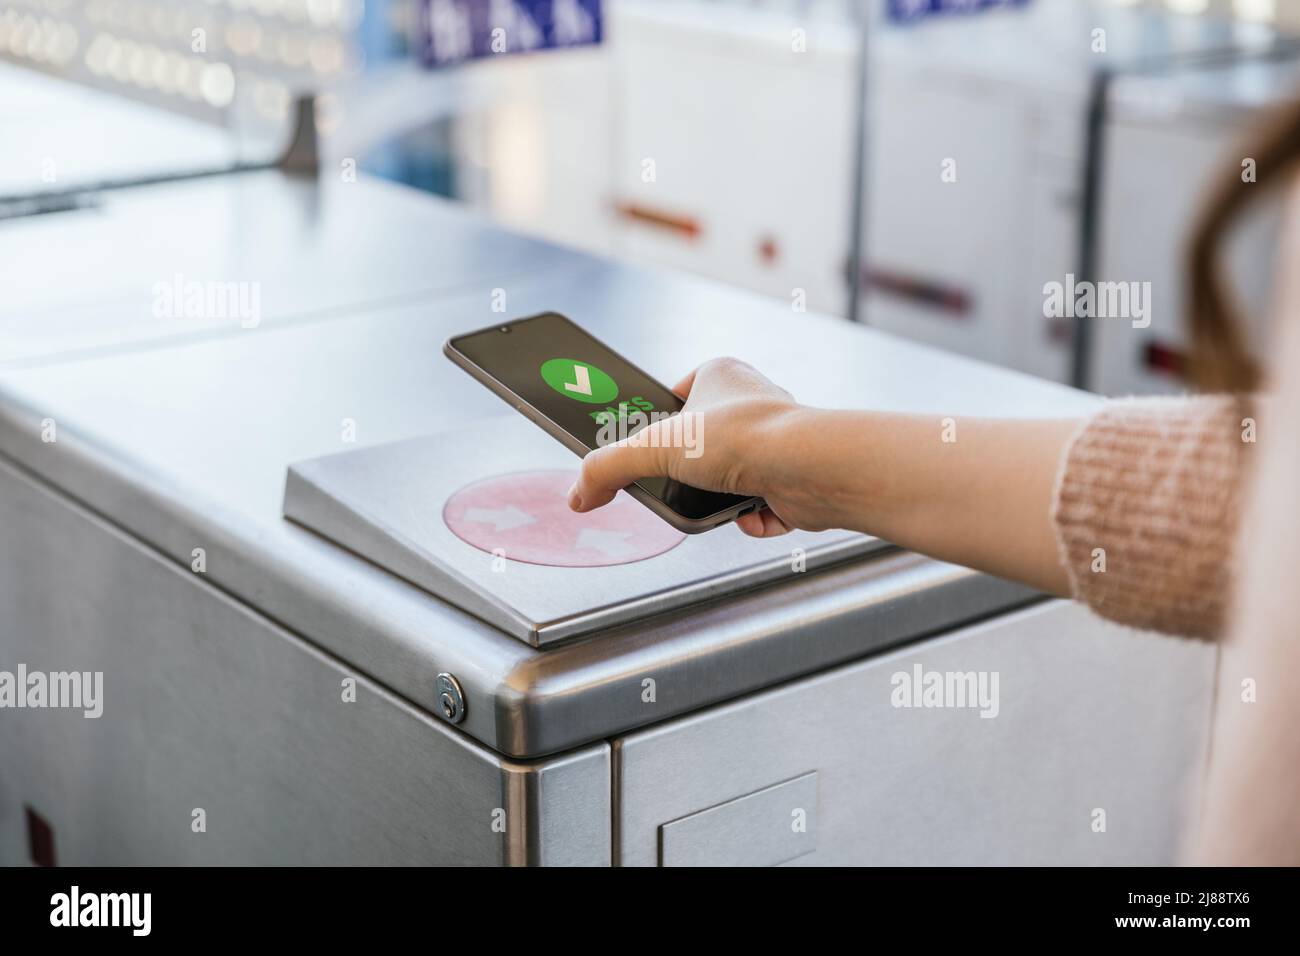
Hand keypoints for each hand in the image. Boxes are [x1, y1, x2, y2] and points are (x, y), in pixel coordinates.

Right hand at [567, 357, 816, 536]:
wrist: (809, 467)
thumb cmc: (745, 436)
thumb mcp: (654, 448)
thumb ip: (608, 468)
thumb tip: (579, 494)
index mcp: (723, 375)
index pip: (679, 392)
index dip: (660, 421)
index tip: (646, 445)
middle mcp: (755, 402)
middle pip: (705, 440)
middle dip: (691, 468)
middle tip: (677, 481)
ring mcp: (777, 439)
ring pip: (732, 474)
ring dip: (719, 495)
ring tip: (717, 499)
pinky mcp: (794, 476)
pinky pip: (761, 503)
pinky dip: (749, 516)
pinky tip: (749, 511)